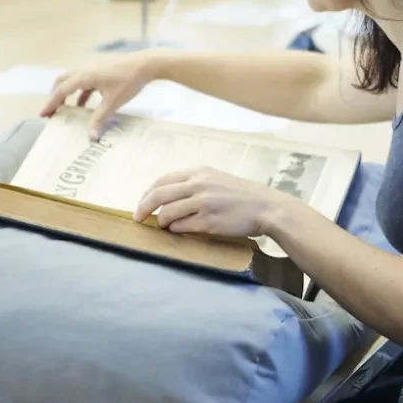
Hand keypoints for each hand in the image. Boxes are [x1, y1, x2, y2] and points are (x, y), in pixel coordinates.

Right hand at [40, 51, 162, 139]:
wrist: (146, 64)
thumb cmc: (129, 81)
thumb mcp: (113, 103)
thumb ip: (99, 120)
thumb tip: (90, 138)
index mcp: (84, 76)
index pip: (61, 91)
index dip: (51, 103)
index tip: (43, 115)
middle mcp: (85, 71)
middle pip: (62, 82)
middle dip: (55, 97)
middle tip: (51, 112)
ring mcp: (93, 70)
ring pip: (72, 81)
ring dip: (66, 95)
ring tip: (64, 110)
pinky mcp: (101, 72)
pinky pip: (84, 83)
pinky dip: (80, 94)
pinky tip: (84, 106)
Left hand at [134, 167, 294, 238]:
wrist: (265, 206)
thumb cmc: (241, 195)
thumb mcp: (216, 179)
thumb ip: (192, 184)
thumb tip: (166, 197)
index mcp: (198, 172)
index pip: (162, 181)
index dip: (147, 194)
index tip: (141, 204)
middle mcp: (198, 184)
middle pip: (159, 195)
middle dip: (143, 208)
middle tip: (137, 218)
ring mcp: (203, 203)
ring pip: (168, 213)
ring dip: (161, 222)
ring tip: (163, 226)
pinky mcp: (209, 221)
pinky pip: (182, 226)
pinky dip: (175, 229)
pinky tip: (177, 230)